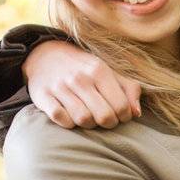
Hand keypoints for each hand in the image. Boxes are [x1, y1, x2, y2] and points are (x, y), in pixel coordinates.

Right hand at [23, 41, 141, 129]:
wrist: (45, 55)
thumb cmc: (84, 69)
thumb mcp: (108, 72)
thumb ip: (129, 89)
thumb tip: (137, 113)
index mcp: (99, 70)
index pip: (121, 106)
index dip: (124, 117)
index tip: (119, 115)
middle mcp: (80, 78)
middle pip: (104, 116)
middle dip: (108, 123)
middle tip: (105, 119)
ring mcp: (60, 87)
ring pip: (83, 120)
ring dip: (88, 124)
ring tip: (88, 117)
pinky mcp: (43, 96)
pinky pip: (61, 119)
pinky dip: (68, 123)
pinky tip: (70, 117)